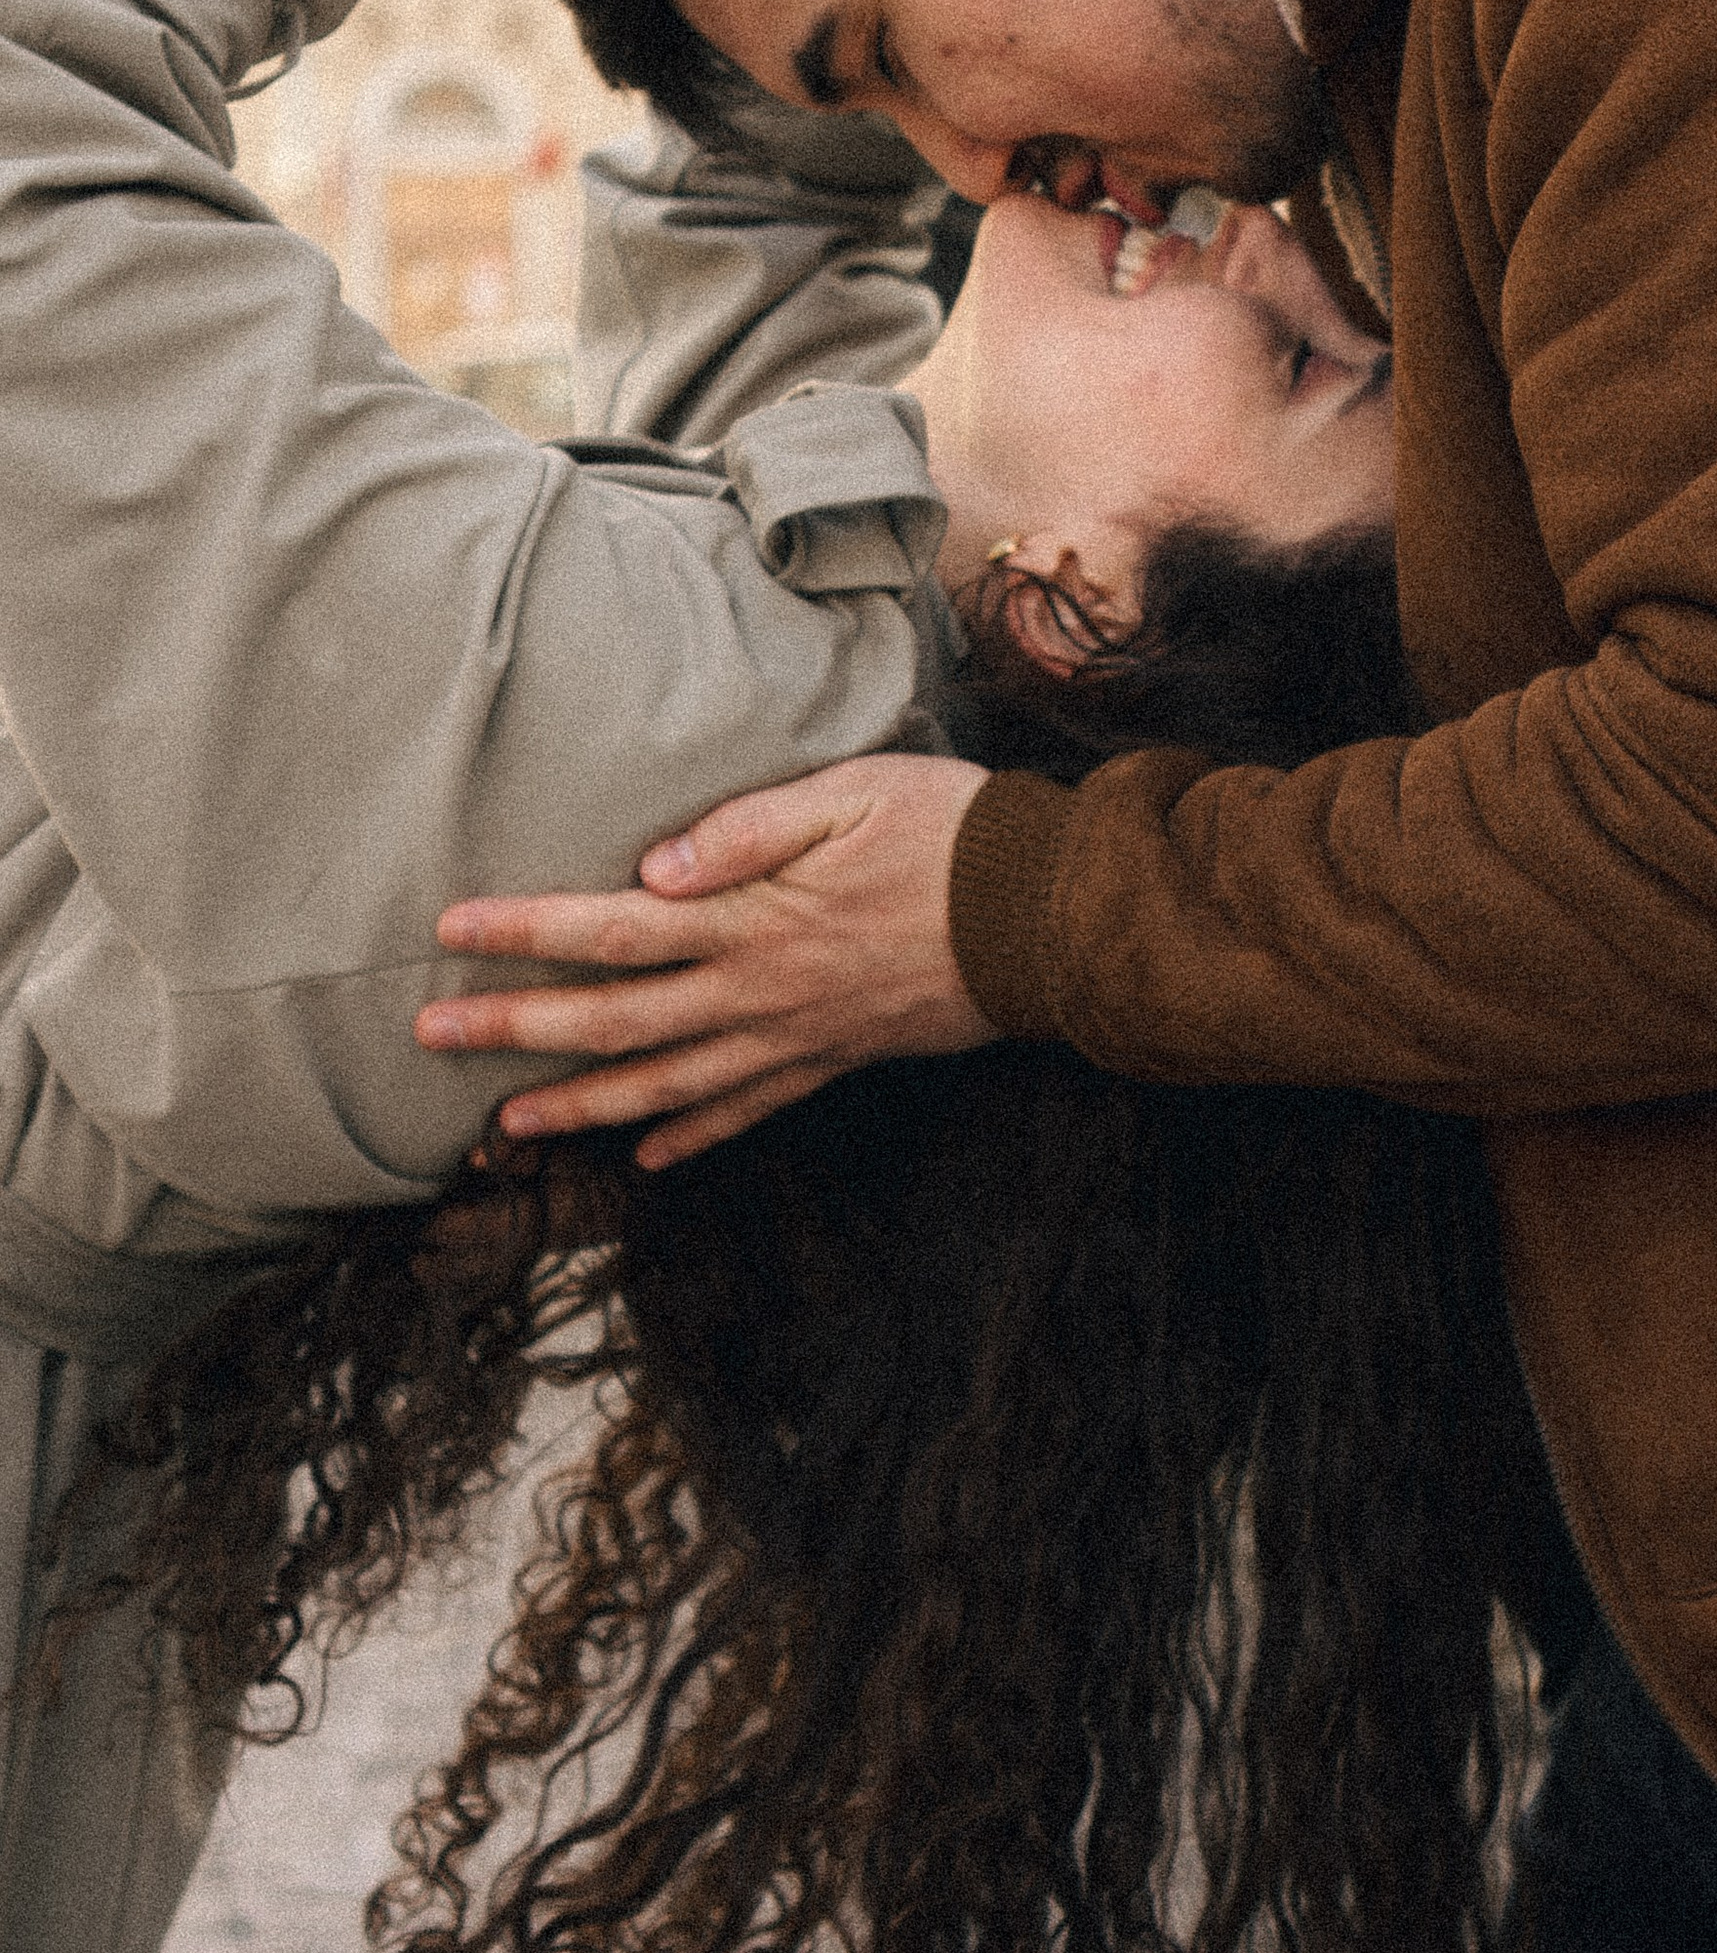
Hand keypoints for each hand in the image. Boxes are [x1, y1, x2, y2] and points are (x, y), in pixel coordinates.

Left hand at [418, 754, 993, 1168]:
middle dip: (517, 1030)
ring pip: (665, 1087)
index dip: (526, 932)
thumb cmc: (950, 833)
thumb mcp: (850, 795)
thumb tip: (651, 866)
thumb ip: (746, 829)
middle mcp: (759, 993)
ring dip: (580, 1107)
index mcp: (752, 920)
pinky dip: (692, 1138)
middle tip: (430, 1036)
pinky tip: (647, 1157)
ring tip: (506, 1126)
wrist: (1049, 916)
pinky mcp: (837, 1058)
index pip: (612, 930)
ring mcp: (796, 1038)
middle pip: (614, 1022)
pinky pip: (749, 1112)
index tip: (450, 930)